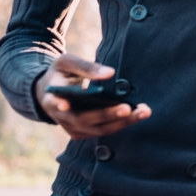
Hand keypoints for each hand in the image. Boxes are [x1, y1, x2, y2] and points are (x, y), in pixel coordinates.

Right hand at [35, 53, 150, 139]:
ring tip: (144, 111)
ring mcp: (73, 128)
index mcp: (52, 98)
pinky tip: (138, 114)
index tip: (65, 104)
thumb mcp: (67, 63)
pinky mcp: (84, 132)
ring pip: (98, 130)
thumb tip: (110, 73)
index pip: (56, 105)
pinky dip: (122, 123)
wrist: (51, 91)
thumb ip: (86, 67)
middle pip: (84, 121)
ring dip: (123, 122)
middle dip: (107, 115)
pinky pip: (104, 130)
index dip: (61, 106)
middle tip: (128, 108)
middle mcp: (62, 117)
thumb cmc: (61, 73)